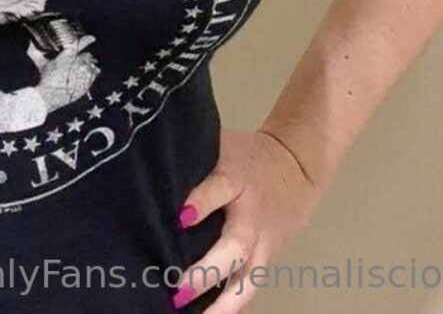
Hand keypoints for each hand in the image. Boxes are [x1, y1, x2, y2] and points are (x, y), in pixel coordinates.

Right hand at [28, 34, 98, 107]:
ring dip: (88, 65)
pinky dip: (90, 74)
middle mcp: (78, 63)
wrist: (50, 97)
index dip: (88, 39)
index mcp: (68, 55)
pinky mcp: (87, 83)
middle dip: (84, 56)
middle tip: (79, 60)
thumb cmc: (45, 79)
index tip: (91, 38)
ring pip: (92, 65)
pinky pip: (93, 75)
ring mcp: (84, 74)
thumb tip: (29, 43)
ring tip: (82, 69)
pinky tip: (84, 76)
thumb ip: (36, 52)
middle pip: (88, 55)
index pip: (82, 43)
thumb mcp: (41, 64)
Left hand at [172, 126, 326, 310]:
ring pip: (248, 278)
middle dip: (208, 269)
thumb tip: (147, 163)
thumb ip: (192, 157)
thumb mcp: (220, 145)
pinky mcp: (267, 259)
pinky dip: (232, 306)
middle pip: (236, 245)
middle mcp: (252, 215)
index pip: (220, 188)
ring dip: (222, 303)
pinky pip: (251, 287)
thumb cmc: (245, 156)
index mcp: (237, 178)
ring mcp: (263, 242)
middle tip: (179, 287)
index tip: (181, 216)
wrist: (296, 167)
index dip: (202, 202)